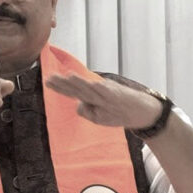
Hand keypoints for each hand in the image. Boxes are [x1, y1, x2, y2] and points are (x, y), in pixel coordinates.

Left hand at [45, 73, 162, 128]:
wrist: (145, 112)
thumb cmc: (121, 111)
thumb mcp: (100, 116)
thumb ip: (87, 110)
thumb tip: (78, 105)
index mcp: (94, 97)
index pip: (74, 91)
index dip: (61, 86)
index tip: (47, 81)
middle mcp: (100, 93)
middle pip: (79, 88)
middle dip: (65, 84)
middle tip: (49, 78)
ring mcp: (110, 95)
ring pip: (93, 89)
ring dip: (81, 83)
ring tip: (68, 77)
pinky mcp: (121, 98)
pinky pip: (110, 93)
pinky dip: (102, 88)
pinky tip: (95, 84)